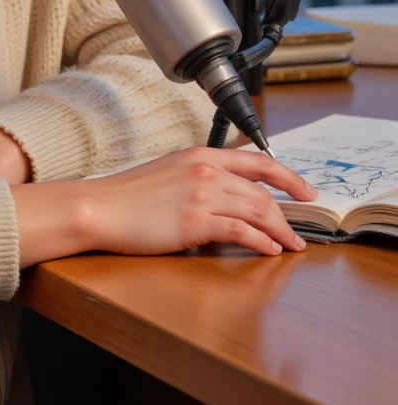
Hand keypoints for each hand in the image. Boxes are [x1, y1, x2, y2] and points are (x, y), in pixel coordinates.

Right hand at [12, 145, 319, 267]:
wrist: (98, 208)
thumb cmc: (125, 196)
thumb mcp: (166, 173)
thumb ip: (195, 178)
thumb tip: (220, 197)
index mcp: (199, 155)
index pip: (256, 162)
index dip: (287, 176)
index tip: (305, 190)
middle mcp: (205, 171)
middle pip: (261, 191)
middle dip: (286, 213)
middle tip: (299, 231)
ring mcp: (202, 195)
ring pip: (257, 211)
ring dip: (280, 230)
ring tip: (291, 245)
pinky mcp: (196, 222)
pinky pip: (241, 231)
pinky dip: (261, 241)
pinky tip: (269, 250)